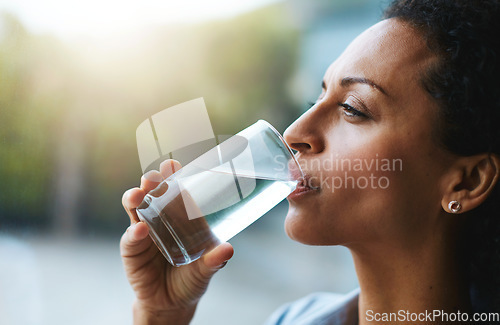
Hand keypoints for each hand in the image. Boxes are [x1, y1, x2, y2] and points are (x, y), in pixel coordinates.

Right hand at [120, 159, 233, 324]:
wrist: (172, 303)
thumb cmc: (192, 278)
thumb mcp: (206, 269)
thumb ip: (215, 260)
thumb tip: (228, 249)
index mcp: (180, 217)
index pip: (175, 191)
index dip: (172, 176)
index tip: (172, 164)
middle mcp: (159, 219)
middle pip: (152, 193)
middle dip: (150, 181)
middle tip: (153, 176)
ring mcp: (143, 232)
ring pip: (135, 209)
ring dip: (135, 199)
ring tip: (138, 195)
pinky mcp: (132, 250)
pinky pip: (131, 238)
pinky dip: (134, 233)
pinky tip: (139, 230)